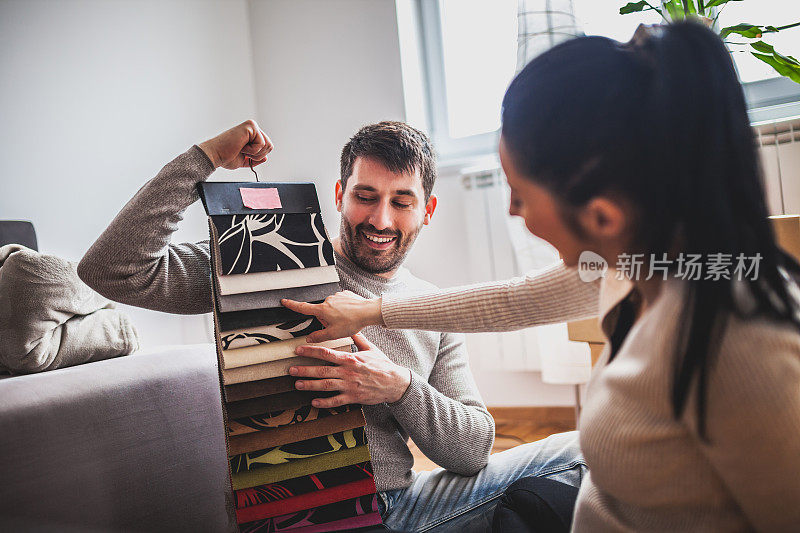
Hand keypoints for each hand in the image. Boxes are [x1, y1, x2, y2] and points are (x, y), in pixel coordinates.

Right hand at [198, 119, 272, 169]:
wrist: (215, 155)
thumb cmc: (226, 157)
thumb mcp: (244, 160)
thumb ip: (255, 159)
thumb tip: (266, 158)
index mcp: (251, 134)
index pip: (266, 147)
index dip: (257, 156)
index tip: (243, 154)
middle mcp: (252, 128)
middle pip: (269, 146)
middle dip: (258, 155)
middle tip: (243, 153)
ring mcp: (252, 126)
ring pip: (268, 145)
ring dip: (255, 153)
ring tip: (242, 149)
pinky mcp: (251, 126)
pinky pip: (262, 144)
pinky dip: (252, 150)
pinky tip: (241, 146)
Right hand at [281, 291, 383, 342]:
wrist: (368, 311)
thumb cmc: (352, 322)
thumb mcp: (333, 334)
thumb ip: (319, 336)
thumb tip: (309, 338)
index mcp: (322, 310)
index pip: (303, 307)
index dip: (292, 305)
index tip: (284, 301)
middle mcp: (328, 300)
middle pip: (321, 312)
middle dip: (326, 319)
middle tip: (337, 326)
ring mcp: (337, 296)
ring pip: (332, 307)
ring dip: (336, 314)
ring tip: (346, 320)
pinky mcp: (345, 294)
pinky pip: (340, 302)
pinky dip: (343, 309)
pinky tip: (350, 314)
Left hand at [290, 333, 410, 405]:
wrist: (395, 382)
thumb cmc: (383, 365)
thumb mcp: (371, 349)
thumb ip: (358, 338)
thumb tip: (350, 327)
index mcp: (350, 358)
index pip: (326, 353)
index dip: (311, 351)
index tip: (298, 350)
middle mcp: (347, 372)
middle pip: (322, 370)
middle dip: (305, 369)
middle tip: (291, 369)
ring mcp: (350, 385)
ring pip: (326, 385)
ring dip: (310, 385)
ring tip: (297, 384)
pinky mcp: (353, 397)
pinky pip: (336, 401)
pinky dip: (325, 403)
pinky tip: (314, 402)